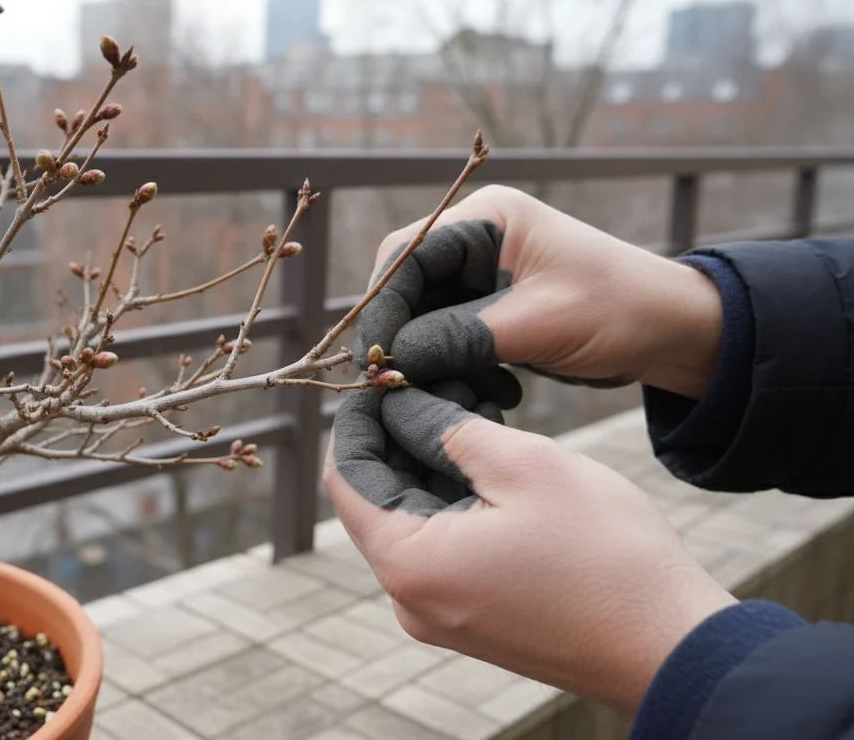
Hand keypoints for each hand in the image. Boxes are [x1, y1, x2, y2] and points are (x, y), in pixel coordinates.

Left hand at [325, 388, 736, 711]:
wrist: (672, 646)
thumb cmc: (608, 556)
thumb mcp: (525, 466)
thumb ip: (447, 429)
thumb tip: (403, 405)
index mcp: (409, 564)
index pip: (346, 476)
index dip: (359, 416)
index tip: (383, 371)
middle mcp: (410, 598)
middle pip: (376, 498)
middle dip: (397, 435)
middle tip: (431, 377)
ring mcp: (441, 613)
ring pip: (412, 518)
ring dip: (428, 463)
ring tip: (465, 406)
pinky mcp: (474, 615)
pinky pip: (443, 544)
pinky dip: (453, 497)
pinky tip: (486, 455)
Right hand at [354, 185, 723, 399]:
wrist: (676, 333)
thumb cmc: (620, 311)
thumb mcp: (539, 324)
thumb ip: (462, 337)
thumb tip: (395, 361)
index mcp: (487, 219)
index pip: (405, 256)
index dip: (384, 307)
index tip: (378, 360)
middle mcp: (476, 240)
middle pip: (406, 289)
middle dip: (405, 340)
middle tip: (401, 388)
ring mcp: (482, 276)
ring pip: (423, 320)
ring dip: (433, 363)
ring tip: (463, 397)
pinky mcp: (490, 310)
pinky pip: (448, 339)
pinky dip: (457, 371)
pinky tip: (491, 395)